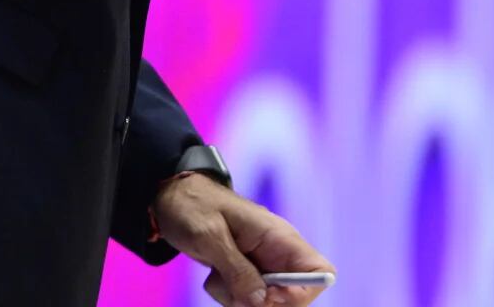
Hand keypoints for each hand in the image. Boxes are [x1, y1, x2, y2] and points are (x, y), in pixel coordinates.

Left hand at [152, 173, 335, 306]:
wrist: (173, 197)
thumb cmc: (193, 207)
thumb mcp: (211, 237)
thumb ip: (238, 270)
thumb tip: (262, 302)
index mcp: (279, 237)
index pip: (320, 272)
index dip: (301, 292)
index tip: (268, 296)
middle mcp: (278, 253)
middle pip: (293, 296)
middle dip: (264, 304)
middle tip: (234, 291)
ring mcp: (263, 265)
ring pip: (267, 303)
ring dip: (239, 301)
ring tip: (217, 276)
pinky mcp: (246, 274)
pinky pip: (248, 300)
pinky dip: (229, 297)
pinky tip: (214, 276)